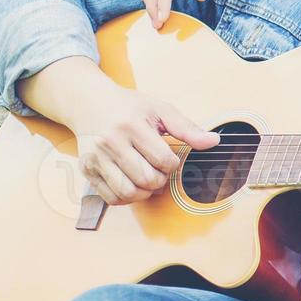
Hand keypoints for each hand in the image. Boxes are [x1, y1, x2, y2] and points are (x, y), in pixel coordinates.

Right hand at [67, 85, 219, 204]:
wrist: (90, 103)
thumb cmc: (129, 107)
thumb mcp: (160, 109)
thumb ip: (187, 127)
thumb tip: (214, 141)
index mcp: (131, 126)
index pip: (163, 160)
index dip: (173, 164)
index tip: (169, 158)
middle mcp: (110, 143)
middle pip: (146, 179)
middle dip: (160, 180)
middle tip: (160, 170)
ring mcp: (96, 158)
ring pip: (128, 192)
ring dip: (145, 192)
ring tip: (148, 179)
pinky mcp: (86, 170)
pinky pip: (110, 198)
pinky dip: (126, 198)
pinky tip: (132, 184)